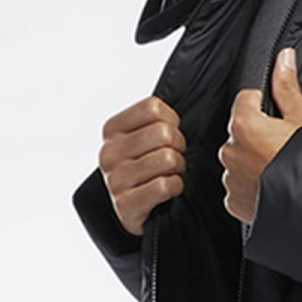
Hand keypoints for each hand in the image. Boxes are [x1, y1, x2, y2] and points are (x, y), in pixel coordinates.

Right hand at [98, 94, 186, 238]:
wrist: (132, 210)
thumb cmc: (144, 168)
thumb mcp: (141, 137)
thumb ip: (155, 118)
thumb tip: (192, 91)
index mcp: (112, 129)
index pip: (153, 108)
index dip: (172, 121)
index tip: (169, 135)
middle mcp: (109, 152)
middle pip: (164, 133)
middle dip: (179, 146)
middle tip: (174, 158)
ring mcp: (115, 180)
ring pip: (167, 159)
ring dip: (178, 168)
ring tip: (170, 174)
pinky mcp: (126, 205)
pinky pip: (165, 186)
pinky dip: (176, 188)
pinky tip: (168, 190)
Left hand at [220, 48, 301, 226]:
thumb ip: (287, 87)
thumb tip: (283, 58)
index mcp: (244, 125)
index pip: (245, 99)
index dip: (263, 104)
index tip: (278, 115)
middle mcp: (231, 151)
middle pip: (240, 130)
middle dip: (258, 134)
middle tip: (284, 145)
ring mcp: (231, 179)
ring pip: (238, 159)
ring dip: (253, 160)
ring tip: (279, 168)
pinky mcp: (234, 202)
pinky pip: (238, 185)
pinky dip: (251, 184)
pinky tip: (272, 186)